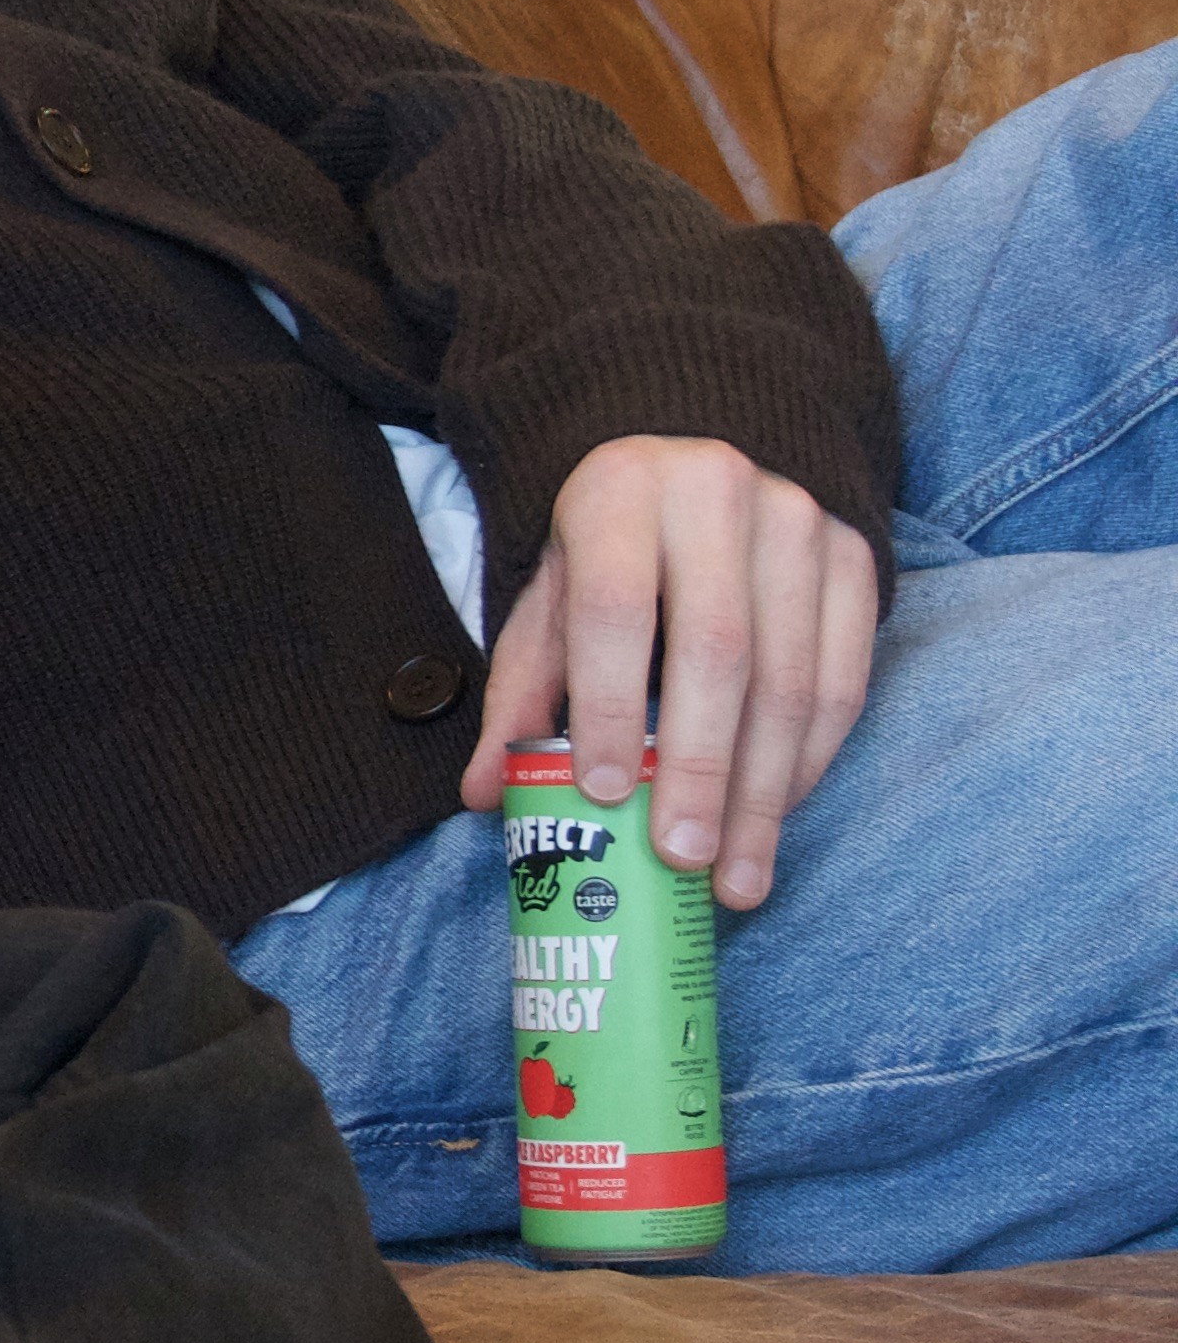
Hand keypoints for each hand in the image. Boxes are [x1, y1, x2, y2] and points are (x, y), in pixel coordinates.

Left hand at [460, 435, 880, 907]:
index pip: (615, 608)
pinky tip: (775, 816)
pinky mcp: (857, 556)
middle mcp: (716, 492)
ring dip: (763, 792)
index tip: (606, 795)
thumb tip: (486, 795)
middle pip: (717, 652)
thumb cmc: (608, 551)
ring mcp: (798, 521)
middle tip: (681, 860)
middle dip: (699, 770)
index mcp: (620, 491)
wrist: (697, 465)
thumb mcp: (551, 601)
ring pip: (792, 679)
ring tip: (736, 877)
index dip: (611, 705)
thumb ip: (521, 693)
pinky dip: (812, 761)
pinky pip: (844, 679)